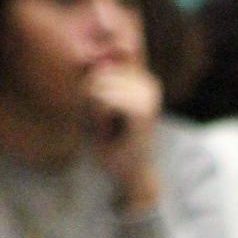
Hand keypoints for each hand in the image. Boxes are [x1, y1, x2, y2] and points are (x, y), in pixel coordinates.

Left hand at [83, 63, 162, 211]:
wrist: (131, 179)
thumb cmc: (109, 142)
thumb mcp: (94, 101)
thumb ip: (93, 74)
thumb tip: (94, 57)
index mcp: (139, 77)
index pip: (96, 64)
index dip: (90, 92)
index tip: (106, 117)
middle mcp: (147, 81)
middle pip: (95, 74)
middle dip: (91, 102)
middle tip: (107, 126)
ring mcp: (148, 95)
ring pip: (96, 87)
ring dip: (94, 113)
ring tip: (109, 130)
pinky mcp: (143, 110)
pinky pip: (102, 101)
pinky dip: (98, 120)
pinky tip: (111, 133)